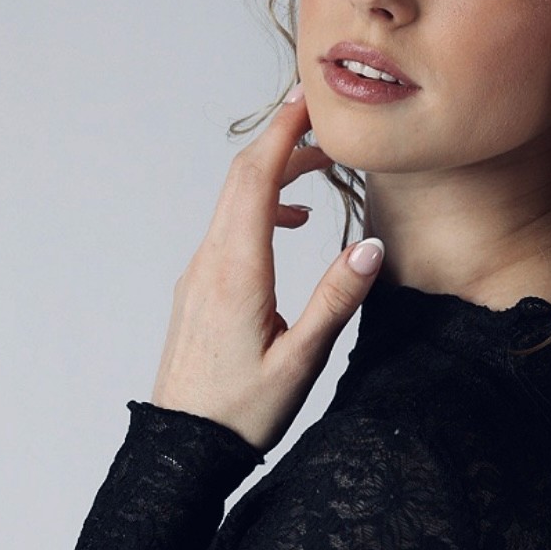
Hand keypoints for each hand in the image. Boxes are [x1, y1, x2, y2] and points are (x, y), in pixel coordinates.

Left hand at [150, 85, 384, 454]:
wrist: (181, 450)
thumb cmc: (240, 412)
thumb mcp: (300, 360)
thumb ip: (335, 299)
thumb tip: (369, 247)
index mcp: (236, 271)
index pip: (256, 179)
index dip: (283, 133)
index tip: (309, 100)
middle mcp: (210, 263)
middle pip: (240, 177)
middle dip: (280, 139)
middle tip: (321, 115)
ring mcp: (198, 274)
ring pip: (232, 201)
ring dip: (272, 173)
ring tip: (319, 167)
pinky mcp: (198, 289)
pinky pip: (227, 227)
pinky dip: (259, 205)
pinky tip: (290, 223)